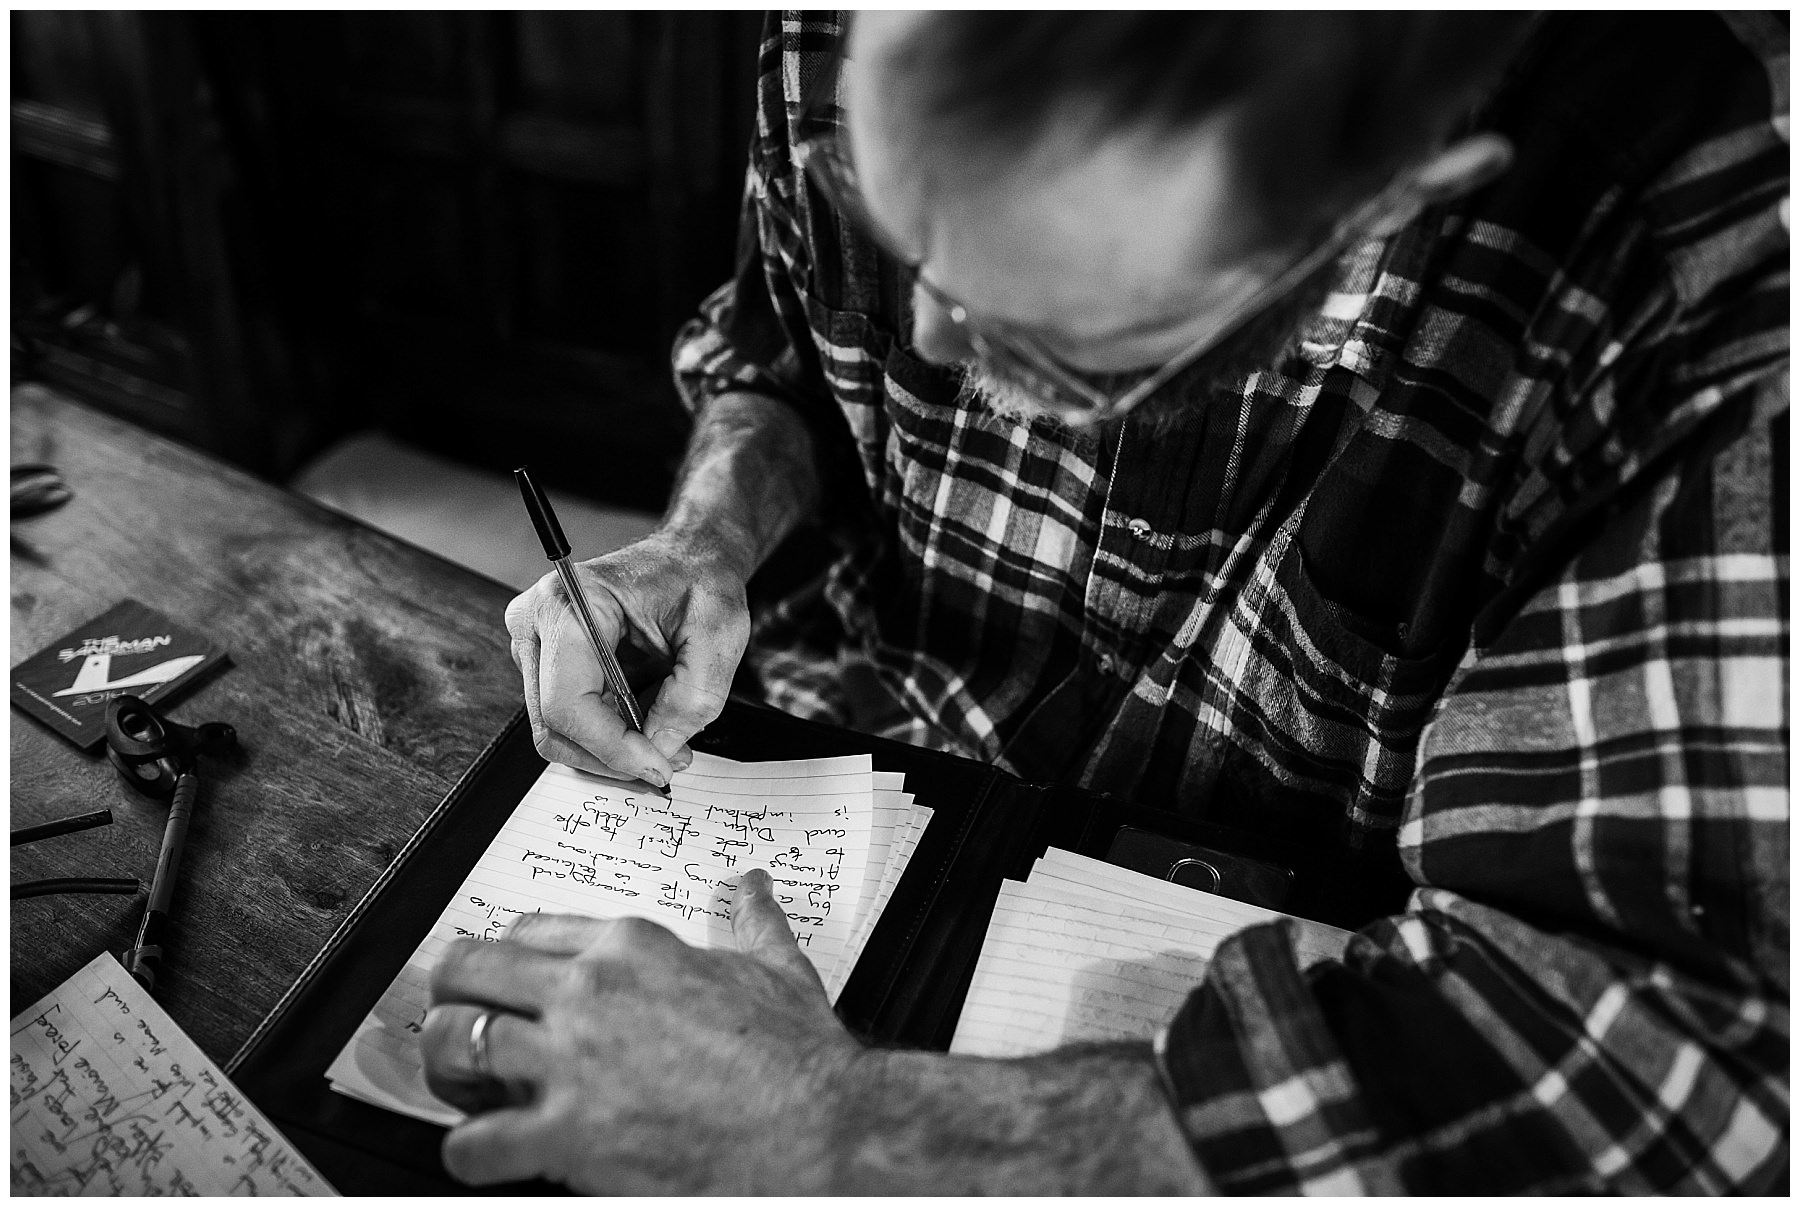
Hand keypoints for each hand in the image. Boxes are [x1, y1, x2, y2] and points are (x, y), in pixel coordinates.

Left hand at [420, 869, 863, 1193]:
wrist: (823, 1128)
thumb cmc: (801, 1056)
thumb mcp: (777, 966)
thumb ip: (752, 919)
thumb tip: (749, 885)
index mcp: (633, 945)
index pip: (527, 929)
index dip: (506, 960)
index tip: (508, 986)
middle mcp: (592, 991)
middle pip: (469, 968)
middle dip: (452, 997)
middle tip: (460, 1026)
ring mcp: (576, 1062)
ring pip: (453, 1041)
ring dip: (447, 1069)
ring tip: (465, 1089)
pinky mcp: (571, 1135)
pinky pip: (475, 1141)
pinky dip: (469, 1151)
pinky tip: (488, 1153)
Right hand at [504, 528, 750, 784]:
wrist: (689, 557)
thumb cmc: (700, 581)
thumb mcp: (719, 634)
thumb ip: (693, 698)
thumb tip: (658, 749)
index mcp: (571, 603)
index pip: (567, 704)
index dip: (613, 748)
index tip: (659, 766)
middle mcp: (536, 622)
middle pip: (553, 726)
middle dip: (613, 755)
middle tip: (668, 760)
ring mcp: (535, 643)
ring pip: (557, 731)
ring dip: (611, 748)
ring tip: (664, 735)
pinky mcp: (545, 663)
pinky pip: (567, 720)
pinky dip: (607, 734)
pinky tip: (645, 719)